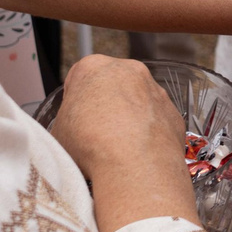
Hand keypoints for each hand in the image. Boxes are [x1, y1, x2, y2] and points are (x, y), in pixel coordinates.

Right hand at [48, 54, 197, 231]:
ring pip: (138, 102)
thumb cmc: (91, 144)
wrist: (135, 164)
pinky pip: (157, 121)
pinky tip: (138, 154)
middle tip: (95, 135)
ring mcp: (155, 90)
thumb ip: (64, 122)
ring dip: (129, 120)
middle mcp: (129, 70)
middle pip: (112, 86)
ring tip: (118, 149)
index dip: (75, 102)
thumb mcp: (57, 132)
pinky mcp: (174, 113)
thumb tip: (69, 133)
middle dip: (105, 107)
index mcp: (94, 67)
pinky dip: (149, 135)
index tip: (75, 120)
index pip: (80, 78)